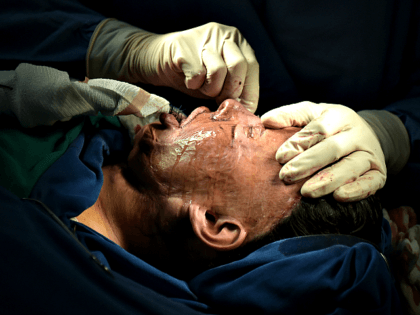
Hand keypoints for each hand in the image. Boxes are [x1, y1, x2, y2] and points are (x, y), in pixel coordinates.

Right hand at [131, 22, 259, 112]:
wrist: (156, 62)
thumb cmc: (192, 75)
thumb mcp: (218, 83)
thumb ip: (234, 91)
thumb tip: (249, 111)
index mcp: (238, 43)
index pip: (251, 67)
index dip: (246, 91)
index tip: (235, 106)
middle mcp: (224, 35)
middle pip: (239, 66)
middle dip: (228, 90)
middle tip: (216, 98)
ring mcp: (205, 38)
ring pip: (218, 72)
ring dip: (208, 89)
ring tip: (200, 86)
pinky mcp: (185, 46)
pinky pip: (197, 75)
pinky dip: (192, 85)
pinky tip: (187, 79)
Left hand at [261, 101, 386, 201]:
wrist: (365, 135)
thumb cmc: (329, 126)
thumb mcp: (311, 114)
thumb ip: (289, 115)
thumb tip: (265, 121)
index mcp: (339, 116)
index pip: (319, 129)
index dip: (299, 143)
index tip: (280, 157)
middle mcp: (356, 134)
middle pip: (332, 148)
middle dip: (308, 163)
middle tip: (286, 176)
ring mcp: (369, 154)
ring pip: (350, 167)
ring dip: (327, 180)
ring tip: (306, 192)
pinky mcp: (379, 173)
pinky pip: (371, 183)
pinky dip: (356, 190)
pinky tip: (338, 197)